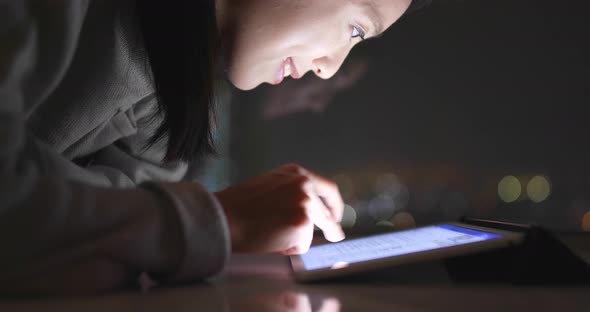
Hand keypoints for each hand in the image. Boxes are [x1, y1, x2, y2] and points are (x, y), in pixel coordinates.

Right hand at [214, 164, 344, 253]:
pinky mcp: (302, 223)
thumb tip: (309, 211)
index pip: (327, 188)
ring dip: (294, 238)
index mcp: (296, 173)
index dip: (334, 204)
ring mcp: (305, 203)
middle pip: (326, 212)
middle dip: (331, 226)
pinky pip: (302, 245)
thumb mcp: (271, 186)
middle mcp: (304, 184)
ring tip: (269, 235)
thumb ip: (292, 193)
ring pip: (310, 230)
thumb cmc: (239, 206)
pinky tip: (269, 241)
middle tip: (334, 234)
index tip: (334, 214)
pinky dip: (288, 248)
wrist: (224, 217)